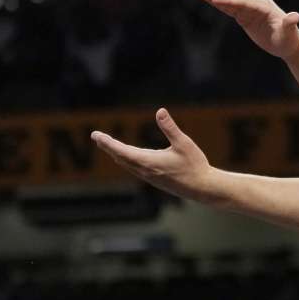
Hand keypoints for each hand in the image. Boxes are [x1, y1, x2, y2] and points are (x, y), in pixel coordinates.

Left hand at [92, 108, 221, 204]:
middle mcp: (145, 170)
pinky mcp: (154, 180)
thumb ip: (170, 128)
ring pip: (126, 164)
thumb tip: (160, 111)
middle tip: (97, 137)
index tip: (96, 135)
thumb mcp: (183, 143)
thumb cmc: (194, 165)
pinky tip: (127, 157)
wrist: (202, 188)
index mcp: (148, 161)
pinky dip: (126, 160)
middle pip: (120, 157)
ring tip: (108, 145)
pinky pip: (134, 168)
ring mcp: (149, 176)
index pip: (122, 150)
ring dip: (116, 153)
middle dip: (108, 146)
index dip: (107, 142)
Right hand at [199, 0, 298, 59]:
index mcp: (266, 7)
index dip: (231, 1)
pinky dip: (221, 6)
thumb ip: (290, 24)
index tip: (217, 0)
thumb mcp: (290, 33)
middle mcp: (258, 5)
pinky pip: (232, 10)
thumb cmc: (290, 39)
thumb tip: (295, 16)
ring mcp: (251, 10)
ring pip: (232, 2)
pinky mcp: (247, 17)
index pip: (245, 2)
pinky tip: (211, 1)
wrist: (289, 44)